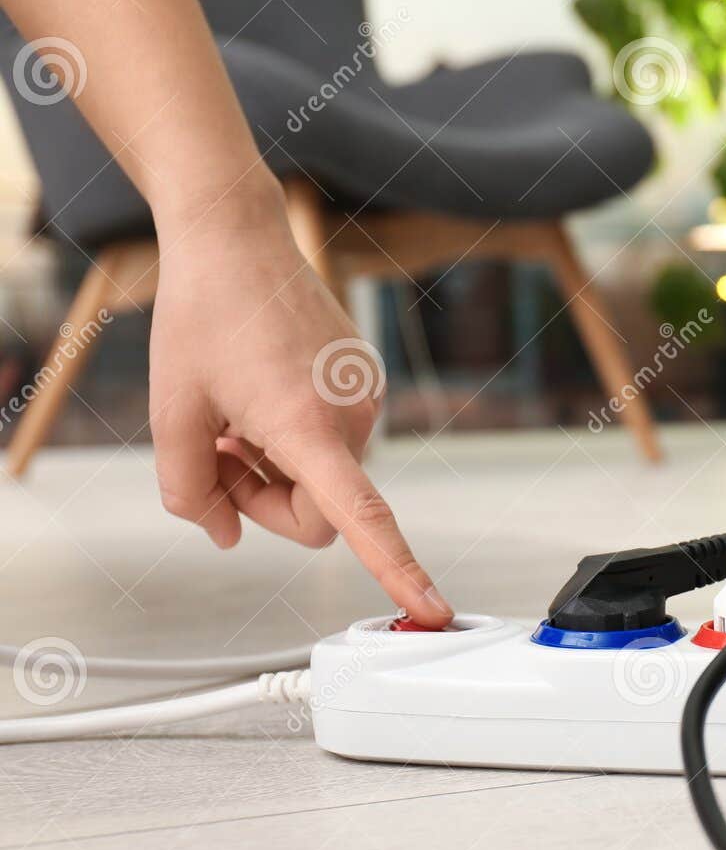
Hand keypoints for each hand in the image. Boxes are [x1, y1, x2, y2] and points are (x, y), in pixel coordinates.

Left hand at [147, 187, 452, 626]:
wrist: (235, 239)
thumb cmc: (201, 314)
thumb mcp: (169, 413)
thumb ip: (189, 492)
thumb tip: (223, 534)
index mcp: (307, 425)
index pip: (362, 519)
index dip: (398, 570)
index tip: (431, 610)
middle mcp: (352, 416)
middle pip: (318, 514)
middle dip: (264, 501)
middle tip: (216, 455)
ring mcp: (364, 398)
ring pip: (324, 480)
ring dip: (273, 467)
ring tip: (232, 415)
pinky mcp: (364, 383)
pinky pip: (332, 443)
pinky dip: (291, 438)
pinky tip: (257, 395)